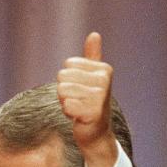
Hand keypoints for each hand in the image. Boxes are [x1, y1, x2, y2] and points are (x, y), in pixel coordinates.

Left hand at [57, 32, 116, 166]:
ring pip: (62, 91)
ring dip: (65, 102)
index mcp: (104, 69)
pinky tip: (78, 117)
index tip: (81, 90)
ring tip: (78, 108)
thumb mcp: (92, 77)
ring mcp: (100, 96)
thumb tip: (94, 34)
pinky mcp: (93, 112)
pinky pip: (66, 105)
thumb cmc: (90, 103)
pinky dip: (68, 113)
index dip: (68, 79)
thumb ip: (93, 56)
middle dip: (65, 91)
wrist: (96, 133)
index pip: (67, 64)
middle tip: (78, 101)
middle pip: (62, 77)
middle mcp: (104, 80)